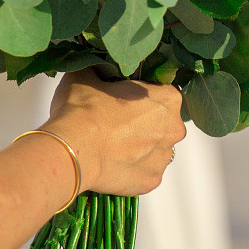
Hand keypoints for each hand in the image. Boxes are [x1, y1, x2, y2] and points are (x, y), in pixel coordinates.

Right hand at [44, 69, 185, 195]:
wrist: (73, 148)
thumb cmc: (84, 109)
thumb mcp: (87, 76)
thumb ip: (99, 70)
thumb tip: (94, 67)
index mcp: (168, 98)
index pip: (162, 94)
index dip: (141, 97)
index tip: (123, 102)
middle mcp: (174, 128)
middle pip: (162, 124)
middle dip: (143, 125)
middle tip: (115, 125)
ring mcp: (164, 157)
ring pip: (155, 150)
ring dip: (139, 149)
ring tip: (111, 147)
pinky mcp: (152, 181)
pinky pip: (145, 173)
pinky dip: (132, 170)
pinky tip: (112, 165)